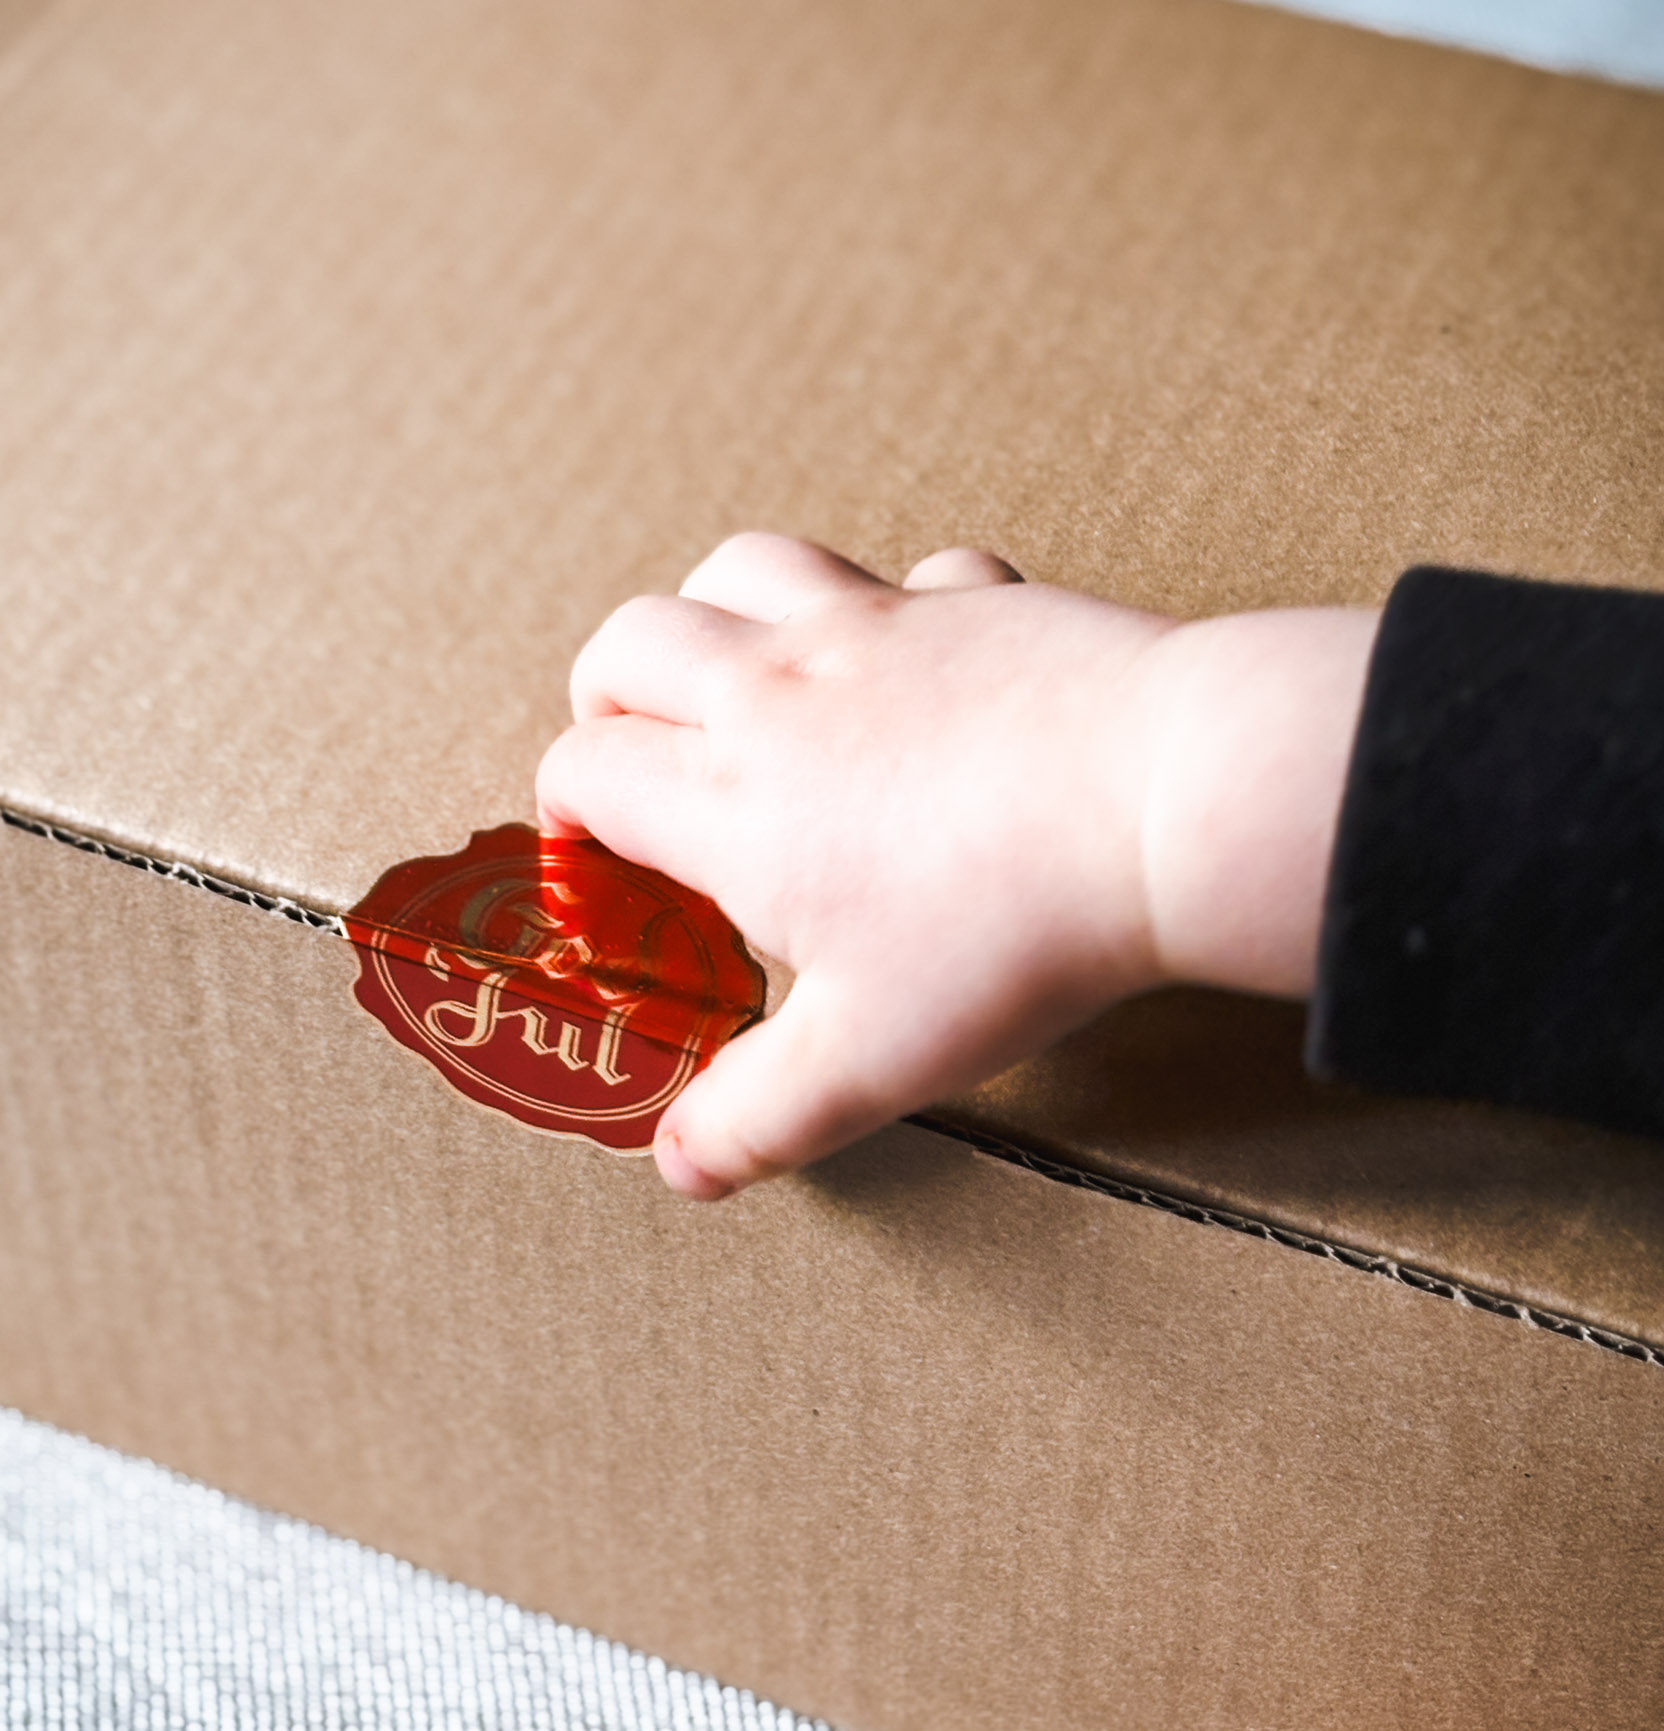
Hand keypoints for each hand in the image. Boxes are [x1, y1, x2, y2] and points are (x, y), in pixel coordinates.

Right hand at [536, 532, 1377, 1197]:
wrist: (1163, 806)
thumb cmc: (1010, 933)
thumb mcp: (868, 1061)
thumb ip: (757, 1116)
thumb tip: (680, 1162)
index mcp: (728, 798)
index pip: (587, 767)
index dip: (567, 810)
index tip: (596, 853)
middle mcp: (777, 689)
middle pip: (633, 640)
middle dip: (606, 692)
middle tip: (630, 747)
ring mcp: (874, 625)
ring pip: (742, 567)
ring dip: (711, 610)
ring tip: (731, 671)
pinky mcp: (969, 597)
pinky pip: (903, 573)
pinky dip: (885, 604)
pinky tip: (911, 658)